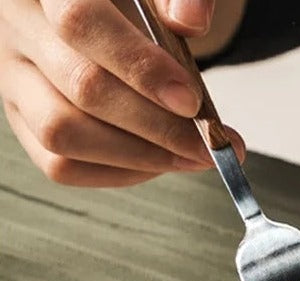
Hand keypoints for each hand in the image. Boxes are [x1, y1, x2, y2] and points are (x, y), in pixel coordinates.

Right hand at [0, 0, 244, 186]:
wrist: (121, 13)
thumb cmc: (144, 1)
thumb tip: (190, 19)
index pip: (80, 21)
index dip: (140, 68)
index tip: (191, 102)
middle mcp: (19, 27)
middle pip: (81, 88)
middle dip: (158, 127)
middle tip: (209, 143)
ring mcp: (14, 78)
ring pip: (63, 135)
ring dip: (141, 157)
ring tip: (192, 155)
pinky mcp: (24, 121)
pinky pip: (62, 166)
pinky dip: (120, 173)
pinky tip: (161, 161)